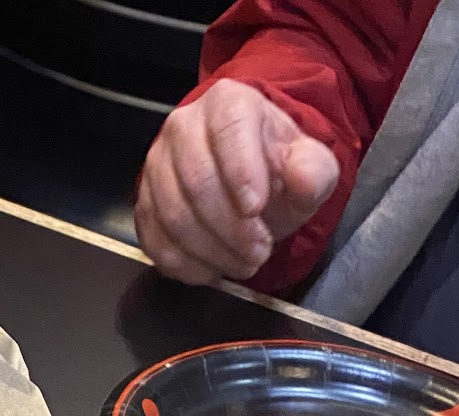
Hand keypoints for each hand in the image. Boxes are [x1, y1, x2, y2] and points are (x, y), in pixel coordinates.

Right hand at [135, 79, 340, 286]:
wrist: (247, 184)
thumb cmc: (275, 171)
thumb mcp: (308, 167)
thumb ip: (313, 170)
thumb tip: (304, 178)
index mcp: (227, 104)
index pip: (228, 130)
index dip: (240, 172)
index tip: (256, 209)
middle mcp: (183, 127)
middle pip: (197, 181)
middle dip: (231, 228)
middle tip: (259, 252)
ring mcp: (157, 167)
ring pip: (174, 217)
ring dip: (212, 251)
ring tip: (243, 263)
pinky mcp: (145, 206)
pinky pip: (156, 242)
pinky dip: (188, 266)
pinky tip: (215, 268)